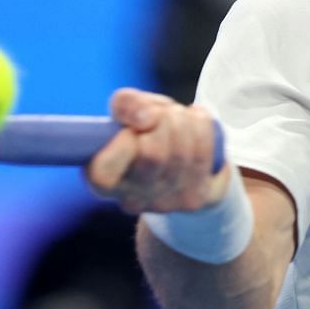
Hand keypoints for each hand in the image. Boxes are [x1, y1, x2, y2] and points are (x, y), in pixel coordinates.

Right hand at [84, 87, 230, 214]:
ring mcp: (165, 204)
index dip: (122, 143)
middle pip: (152, 155)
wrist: (177, 154)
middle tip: (160, 115)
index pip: (104, 173)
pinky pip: (205, 153)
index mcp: (104, 182)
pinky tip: (196, 124)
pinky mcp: (194, 199)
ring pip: (182, 153)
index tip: (130, 129)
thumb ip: (125, 104)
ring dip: (183, 120)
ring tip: (178, 117)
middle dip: (161, 120)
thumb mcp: (127, 110)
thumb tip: (146, 119)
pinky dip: (202, 127)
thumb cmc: (143, 131)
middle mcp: (132, 201)